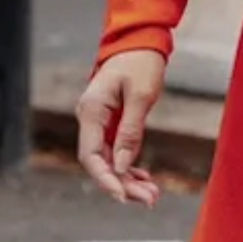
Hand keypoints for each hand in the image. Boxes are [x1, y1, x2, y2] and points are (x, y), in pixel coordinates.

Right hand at [77, 47, 167, 205]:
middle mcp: (90, 118)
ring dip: (128, 179)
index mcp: (91, 110)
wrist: (139, 41)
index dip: (105, 179)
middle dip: (122, 184)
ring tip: (153, 195)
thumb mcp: (142, 96)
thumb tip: (122, 166)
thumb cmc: (141, 63)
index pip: (91, 155)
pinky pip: (115, 151)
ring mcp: (98, 122)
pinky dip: (129, 166)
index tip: (123, 197)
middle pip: (100, 162)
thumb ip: (130, 131)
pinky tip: (145, 179)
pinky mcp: (109, 123)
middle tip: (150, 200)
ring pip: (109, 160)